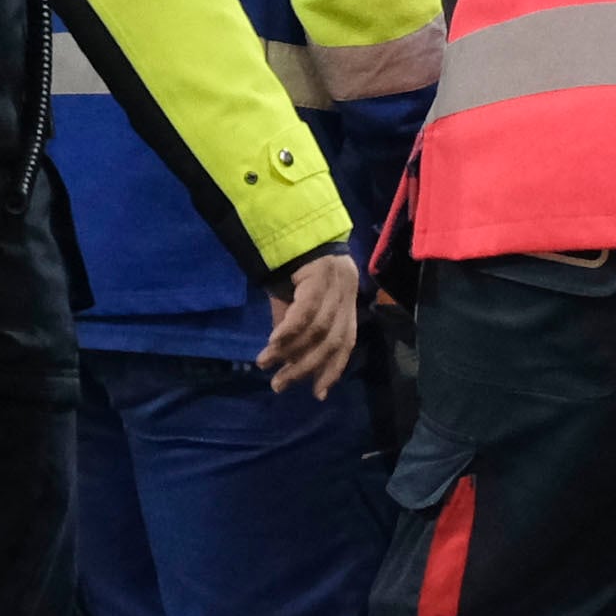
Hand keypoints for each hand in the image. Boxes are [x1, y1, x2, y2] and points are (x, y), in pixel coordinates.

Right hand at [260, 252, 361, 398]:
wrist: (288, 222)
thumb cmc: (290, 261)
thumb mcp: (290, 298)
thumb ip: (290, 326)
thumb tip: (283, 358)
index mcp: (347, 300)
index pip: (346, 342)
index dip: (333, 369)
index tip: (319, 393)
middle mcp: (347, 293)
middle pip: (333, 340)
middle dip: (306, 367)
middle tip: (280, 385)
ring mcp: (338, 283)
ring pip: (319, 329)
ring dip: (292, 352)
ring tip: (268, 366)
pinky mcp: (321, 274)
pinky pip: (306, 311)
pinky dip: (289, 331)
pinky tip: (273, 344)